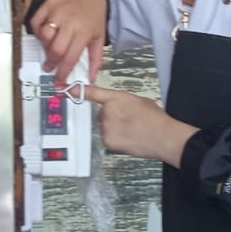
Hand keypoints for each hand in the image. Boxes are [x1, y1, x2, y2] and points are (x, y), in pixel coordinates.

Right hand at [28, 0, 107, 78]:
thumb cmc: (94, 16)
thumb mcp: (99, 37)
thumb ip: (95, 59)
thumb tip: (90, 78)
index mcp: (85, 31)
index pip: (70, 57)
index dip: (63, 71)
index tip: (59, 79)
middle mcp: (70, 21)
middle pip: (55, 48)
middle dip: (51, 62)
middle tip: (50, 66)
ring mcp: (58, 11)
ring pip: (44, 35)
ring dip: (44, 46)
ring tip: (49, 49)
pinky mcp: (48, 4)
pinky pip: (36, 21)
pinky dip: (37, 31)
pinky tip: (43, 35)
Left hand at [82, 84, 197, 166]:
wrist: (163, 137)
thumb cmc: (155, 118)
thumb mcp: (139, 101)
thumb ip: (123, 101)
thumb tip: (118, 106)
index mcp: (116, 98)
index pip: (94, 93)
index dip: (79, 91)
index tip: (67, 90)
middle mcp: (107, 112)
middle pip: (102, 114)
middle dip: (111, 117)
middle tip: (129, 121)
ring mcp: (106, 127)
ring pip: (104, 127)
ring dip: (113, 129)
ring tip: (131, 131)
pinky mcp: (107, 141)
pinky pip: (107, 138)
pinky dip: (115, 139)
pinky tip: (128, 139)